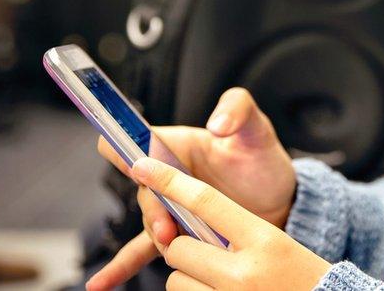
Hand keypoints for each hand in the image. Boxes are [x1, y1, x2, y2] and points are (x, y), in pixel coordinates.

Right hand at [91, 89, 297, 287]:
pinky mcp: (178, 235)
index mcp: (178, 145)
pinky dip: (121, 267)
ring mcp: (171, 208)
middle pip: (144, 190)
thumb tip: (218, 123)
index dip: (126, 146)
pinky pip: (143, 251)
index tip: (129, 159)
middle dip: (154, 208)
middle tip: (170, 225)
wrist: (281, 203)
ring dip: (156, 235)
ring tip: (170, 245)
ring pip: (149, 223)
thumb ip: (239, 109)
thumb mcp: (257, 129)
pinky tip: (102, 283)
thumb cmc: (263, 162)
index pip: (138, 140)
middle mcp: (167, 176)